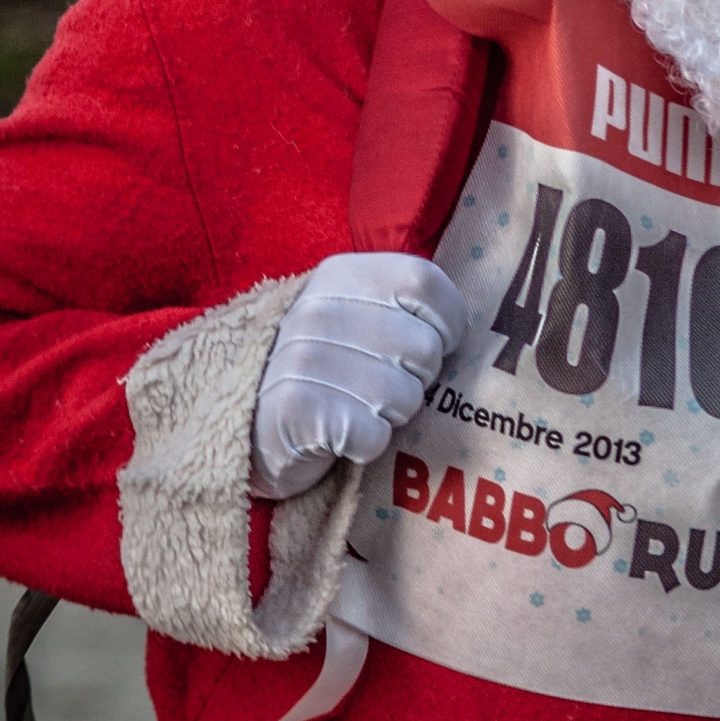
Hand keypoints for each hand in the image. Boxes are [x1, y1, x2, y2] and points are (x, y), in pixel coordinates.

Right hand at [251, 253, 467, 499]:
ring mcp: (304, 359)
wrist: (248, 426)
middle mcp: (320, 309)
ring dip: (392, 416)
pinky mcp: (296, 411)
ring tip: (358, 409)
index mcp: (342, 274)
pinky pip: (374, 436)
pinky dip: (367, 446)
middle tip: (381, 387)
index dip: (446, 322)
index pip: (426, 282)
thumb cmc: (325, 371)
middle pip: (424, 348)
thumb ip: (405, 306)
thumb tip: (469, 328)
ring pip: (405, 397)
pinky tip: (341, 436)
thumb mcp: (356, 315)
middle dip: (416, 379)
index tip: (434, 344)